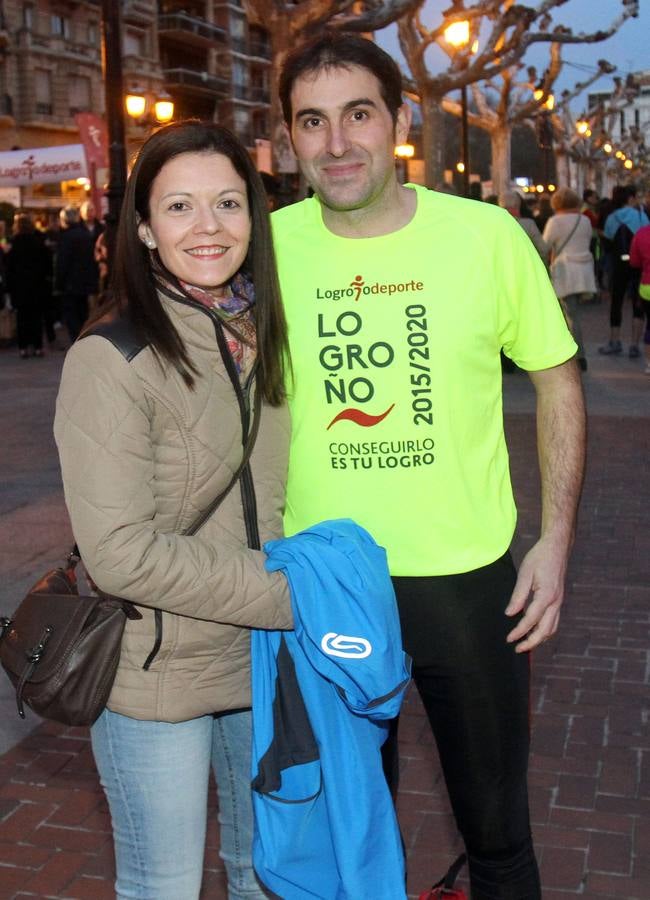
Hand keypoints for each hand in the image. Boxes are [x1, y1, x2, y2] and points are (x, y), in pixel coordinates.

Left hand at [504, 535, 568, 652]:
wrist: (556, 547)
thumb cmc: (539, 558)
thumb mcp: (525, 574)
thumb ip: (518, 596)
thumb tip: (510, 614)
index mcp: (546, 596)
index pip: (530, 620)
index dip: (519, 631)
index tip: (509, 639)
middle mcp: (556, 602)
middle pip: (545, 630)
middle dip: (531, 642)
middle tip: (518, 649)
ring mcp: (559, 602)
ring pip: (552, 628)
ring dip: (539, 638)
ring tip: (525, 643)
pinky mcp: (558, 600)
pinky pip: (554, 620)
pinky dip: (545, 630)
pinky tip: (534, 630)